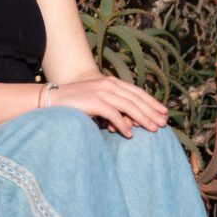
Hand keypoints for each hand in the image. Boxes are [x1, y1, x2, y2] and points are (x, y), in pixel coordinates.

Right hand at [49, 75, 168, 137]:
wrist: (51, 99)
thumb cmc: (75, 103)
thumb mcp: (97, 100)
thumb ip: (113, 106)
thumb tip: (130, 123)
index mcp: (111, 82)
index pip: (137, 92)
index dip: (152, 102)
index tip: (164, 112)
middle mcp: (108, 84)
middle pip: (136, 98)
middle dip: (152, 111)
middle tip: (164, 123)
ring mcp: (101, 91)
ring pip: (129, 106)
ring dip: (143, 118)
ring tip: (153, 129)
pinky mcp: (93, 101)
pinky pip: (113, 114)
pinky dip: (123, 124)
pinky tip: (130, 134)